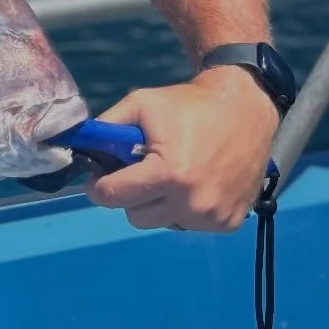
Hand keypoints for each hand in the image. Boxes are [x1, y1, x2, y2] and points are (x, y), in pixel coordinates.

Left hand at [84, 67, 276, 232]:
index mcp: (167, 175)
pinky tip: (196, 184)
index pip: (113, 197)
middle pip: (135, 216)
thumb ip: (107, 127)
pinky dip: (186, 209)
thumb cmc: (190, 105)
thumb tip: (82, 148)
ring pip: (162, 222)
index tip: (101, 178)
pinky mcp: (229, 223)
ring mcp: (212, 217)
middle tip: (143, 173)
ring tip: (173, 175)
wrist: (245, 110)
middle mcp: (191, 203)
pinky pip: (190, 225)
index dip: (100, 186)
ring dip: (160, 204)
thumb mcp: (142, 104)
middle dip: (132, 195)